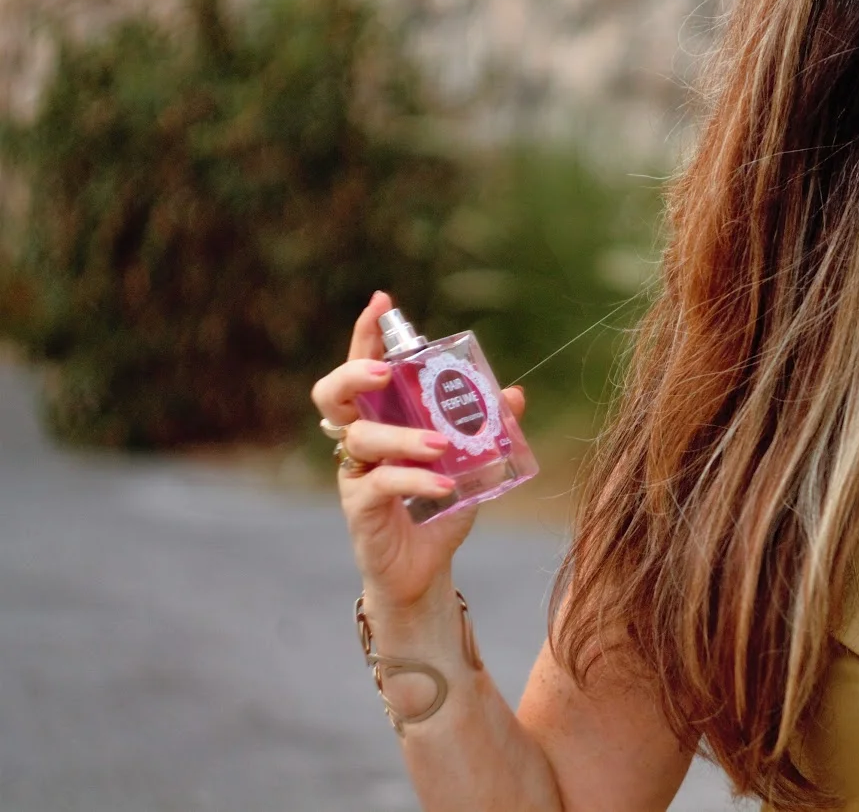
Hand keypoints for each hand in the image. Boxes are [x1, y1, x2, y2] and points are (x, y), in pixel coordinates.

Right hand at [310, 291, 528, 613]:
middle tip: (385, 370)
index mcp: (381, 417)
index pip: (365, 367)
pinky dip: (415, 480)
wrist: (425, 570)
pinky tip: (445, 485)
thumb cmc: (438, 507)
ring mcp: (355, 474)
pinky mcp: (360, 508)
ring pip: (362, 439)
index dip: (367, 334)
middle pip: (332, 395)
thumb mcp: (469, 462)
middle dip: (353, 372)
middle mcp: (359, 440)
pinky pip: (380, 484)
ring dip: (403, 436)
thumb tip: (514, 394)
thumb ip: (487, 428)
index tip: (382, 300)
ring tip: (440, 444)